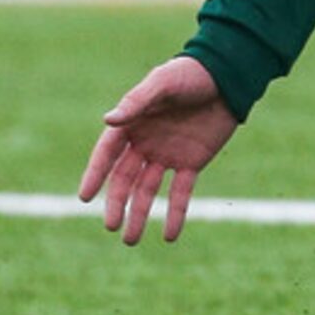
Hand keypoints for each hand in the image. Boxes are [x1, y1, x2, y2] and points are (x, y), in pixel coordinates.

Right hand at [77, 55, 239, 244]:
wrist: (229, 77)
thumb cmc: (191, 74)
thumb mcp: (163, 84)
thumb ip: (137, 102)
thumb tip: (108, 120)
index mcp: (132, 124)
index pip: (107, 154)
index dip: (95, 175)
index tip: (85, 197)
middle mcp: (145, 143)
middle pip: (125, 179)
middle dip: (117, 203)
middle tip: (111, 226)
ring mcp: (168, 155)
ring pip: (148, 191)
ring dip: (140, 214)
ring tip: (131, 240)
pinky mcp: (192, 162)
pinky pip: (181, 192)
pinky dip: (176, 214)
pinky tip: (170, 236)